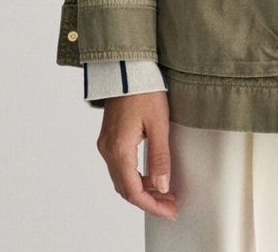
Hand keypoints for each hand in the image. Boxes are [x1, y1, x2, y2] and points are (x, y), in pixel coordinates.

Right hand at [96, 91, 177, 220]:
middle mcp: (108, 149)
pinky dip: (135, 176)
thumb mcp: (158, 123)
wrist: (127, 67)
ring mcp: (106, 143)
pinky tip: (151, 174)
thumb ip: (160, 157)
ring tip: (165, 192)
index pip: (133, 191)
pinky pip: (120, 166)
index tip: (169, 211)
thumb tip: (162, 186)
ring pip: (122, 179)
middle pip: (126, 188)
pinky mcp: (110, 137)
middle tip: (170, 205)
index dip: (152, 205)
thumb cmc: (143, 89)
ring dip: (142, 189)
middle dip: (149, 200)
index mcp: (119, 149)